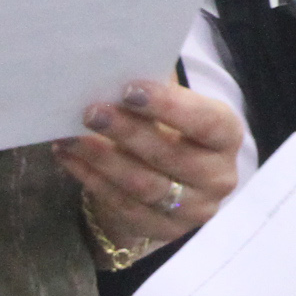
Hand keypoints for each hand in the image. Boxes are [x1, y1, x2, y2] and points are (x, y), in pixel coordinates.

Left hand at [54, 75, 243, 246]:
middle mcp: (218, 177)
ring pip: (142, 184)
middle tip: (89, 111)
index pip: (205, 122)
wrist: (170, 184)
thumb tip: (117, 63)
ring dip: (101, 158)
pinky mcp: (164, 231)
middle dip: (126, 132)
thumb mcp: (173, 108)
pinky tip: (69, 157)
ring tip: (69, 136)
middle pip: (169, 155)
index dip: (170, 106)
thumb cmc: (170, 130)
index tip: (129, 90)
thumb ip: (156, 90)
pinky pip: (122, 205)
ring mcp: (193, 210)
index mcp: (226, 137)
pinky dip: (91, 179)